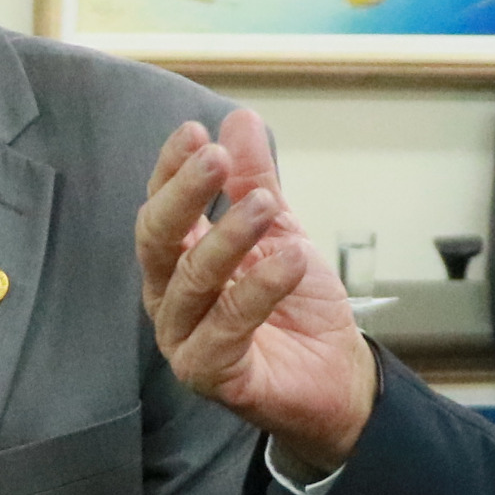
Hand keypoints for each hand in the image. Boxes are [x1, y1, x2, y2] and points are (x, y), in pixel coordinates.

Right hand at [137, 109, 376, 478]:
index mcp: (177, 259)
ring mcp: (183, 338)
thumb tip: (239, 119)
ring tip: (267, 205)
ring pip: (192, 281)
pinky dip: (259, 290)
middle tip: (216, 159)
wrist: (336, 375)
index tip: (197, 132)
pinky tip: (291, 260)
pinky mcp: (209, 374)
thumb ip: (257, 182)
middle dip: (185, 194)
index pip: (160, 206)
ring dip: (229, 237)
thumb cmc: (297, 305)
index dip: (172, 169)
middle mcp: (169, 297)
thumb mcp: (281, 231)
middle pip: (158, 239)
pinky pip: (225, 328)